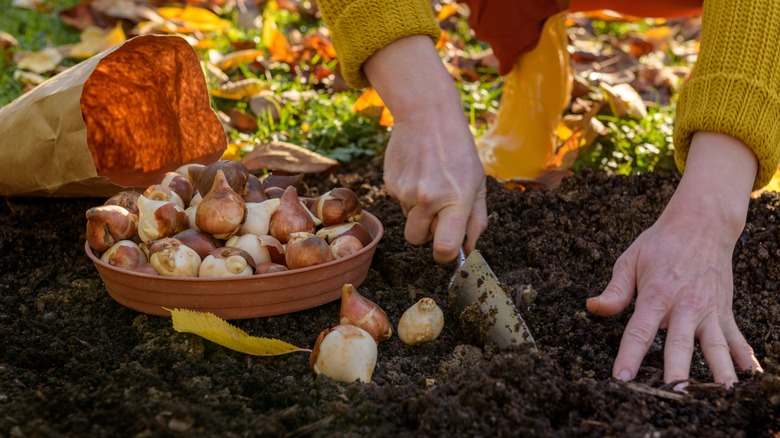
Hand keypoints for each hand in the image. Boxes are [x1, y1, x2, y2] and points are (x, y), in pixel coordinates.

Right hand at [364, 36, 487, 262]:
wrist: (426, 115)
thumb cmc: (458, 149)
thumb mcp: (478, 182)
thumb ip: (476, 220)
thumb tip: (468, 250)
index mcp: (455, 200)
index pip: (444, 248)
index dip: (445, 255)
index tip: (448, 250)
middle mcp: (428, 199)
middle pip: (418, 240)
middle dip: (427, 233)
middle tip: (439, 211)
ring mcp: (406, 192)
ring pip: (409, 220)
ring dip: (419, 211)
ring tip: (430, 181)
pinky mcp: (390, 184)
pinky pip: (400, 203)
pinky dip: (409, 194)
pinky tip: (418, 172)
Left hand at [587, 132, 762, 386]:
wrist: (702, 224)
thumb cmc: (661, 244)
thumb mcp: (630, 261)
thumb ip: (615, 290)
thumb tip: (592, 307)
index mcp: (657, 295)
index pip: (639, 331)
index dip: (629, 355)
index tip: (622, 378)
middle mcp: (684, 306)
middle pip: (679, 344)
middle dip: (677, 372)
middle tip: (674, 395)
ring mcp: (708, 310)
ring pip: (714, 346)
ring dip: (718, 371)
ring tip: (721, 393)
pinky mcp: (724, 311)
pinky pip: (735, 338)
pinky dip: (744, 357)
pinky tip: (751, 376)